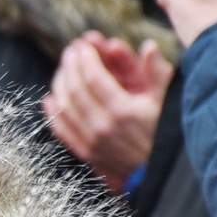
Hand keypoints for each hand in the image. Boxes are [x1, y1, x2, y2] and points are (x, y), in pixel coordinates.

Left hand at [42, 32, 171, 193]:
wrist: (158, 172)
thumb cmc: (163, 132)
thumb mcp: (166, 102)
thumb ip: (157, 73)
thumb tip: (148, 47)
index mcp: (123, 110)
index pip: (93, 77)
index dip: (85, 57)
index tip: (83, 44)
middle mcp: (103, 126)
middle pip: (74, 89)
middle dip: (71, 65)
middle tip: (71, 51)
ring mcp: (91, 141)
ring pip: (64, 106)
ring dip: (60, 83)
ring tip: (64, 68)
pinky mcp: (85, 153)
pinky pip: (61, 129)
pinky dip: (53, 112)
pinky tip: (50, 97)